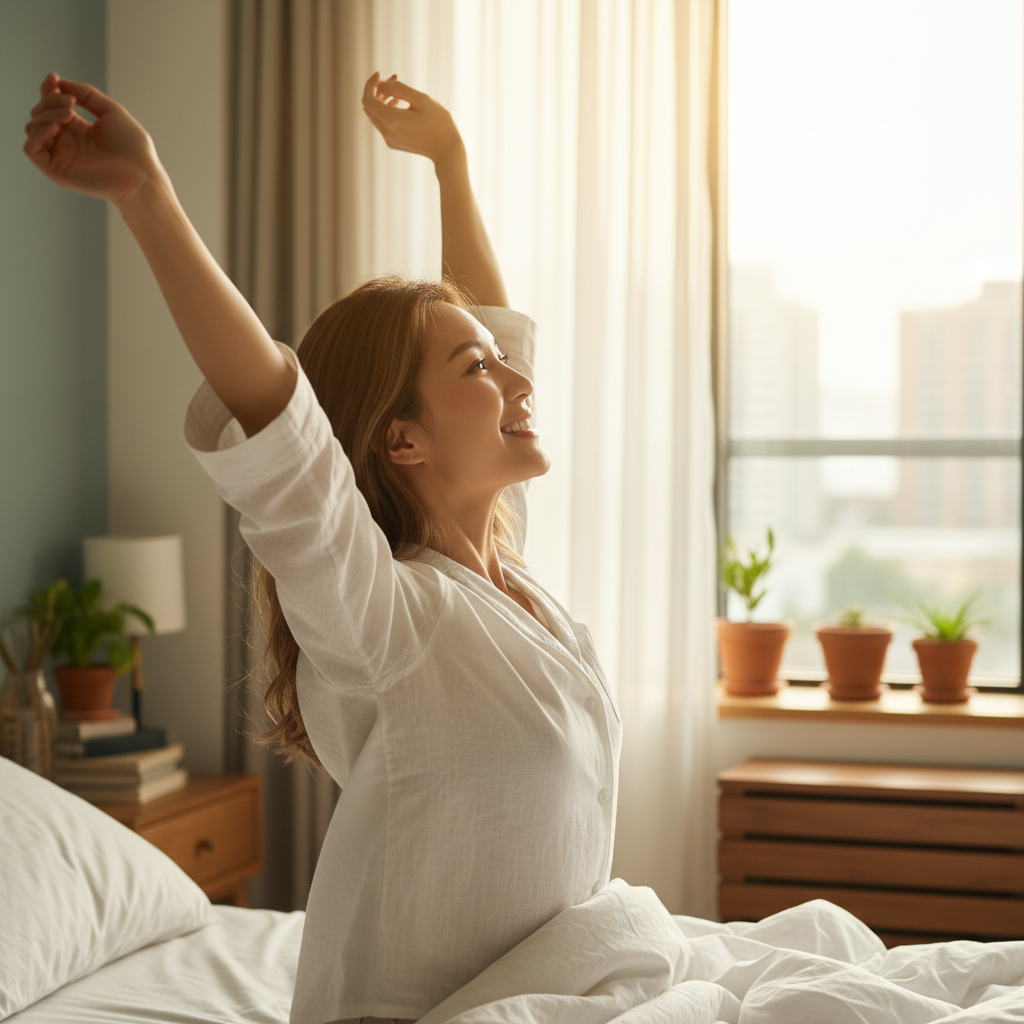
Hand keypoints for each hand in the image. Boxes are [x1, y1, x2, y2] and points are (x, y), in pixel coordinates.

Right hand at [24, 73, 161, 205]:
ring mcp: (61, 156)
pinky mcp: (57, 171)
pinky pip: (31, 149)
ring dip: (45, 115)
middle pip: (40, 113)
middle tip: (71, 104)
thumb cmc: (133, 148)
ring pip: (33, 128)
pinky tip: (54, 128)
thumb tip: (59, 83)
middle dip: (50, 101)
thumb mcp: (110, 110)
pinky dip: (36, 134)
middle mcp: (67, 142)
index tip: (54, 78)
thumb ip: (86, 94)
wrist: (141, 175)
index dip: (49, 89)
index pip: (52, 105)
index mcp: (78, 128)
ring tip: (68, 115)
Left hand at [361, 72, 463, 167]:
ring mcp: (389, 139)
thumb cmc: (438, 122)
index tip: (380, 74)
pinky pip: (382, 124)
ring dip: (381, 100)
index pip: (367, 99)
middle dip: (376, 90)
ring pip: (375, 115)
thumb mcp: (420, 99)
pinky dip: (386, 111)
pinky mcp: (393, 143)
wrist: (447, 150)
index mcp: (391, 120)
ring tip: (397, 90)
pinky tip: (399, 104)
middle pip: (369, 107)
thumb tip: (381, 83)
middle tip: (392, 80)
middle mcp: (386, 132)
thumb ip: (398, 88)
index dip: (370, 84)